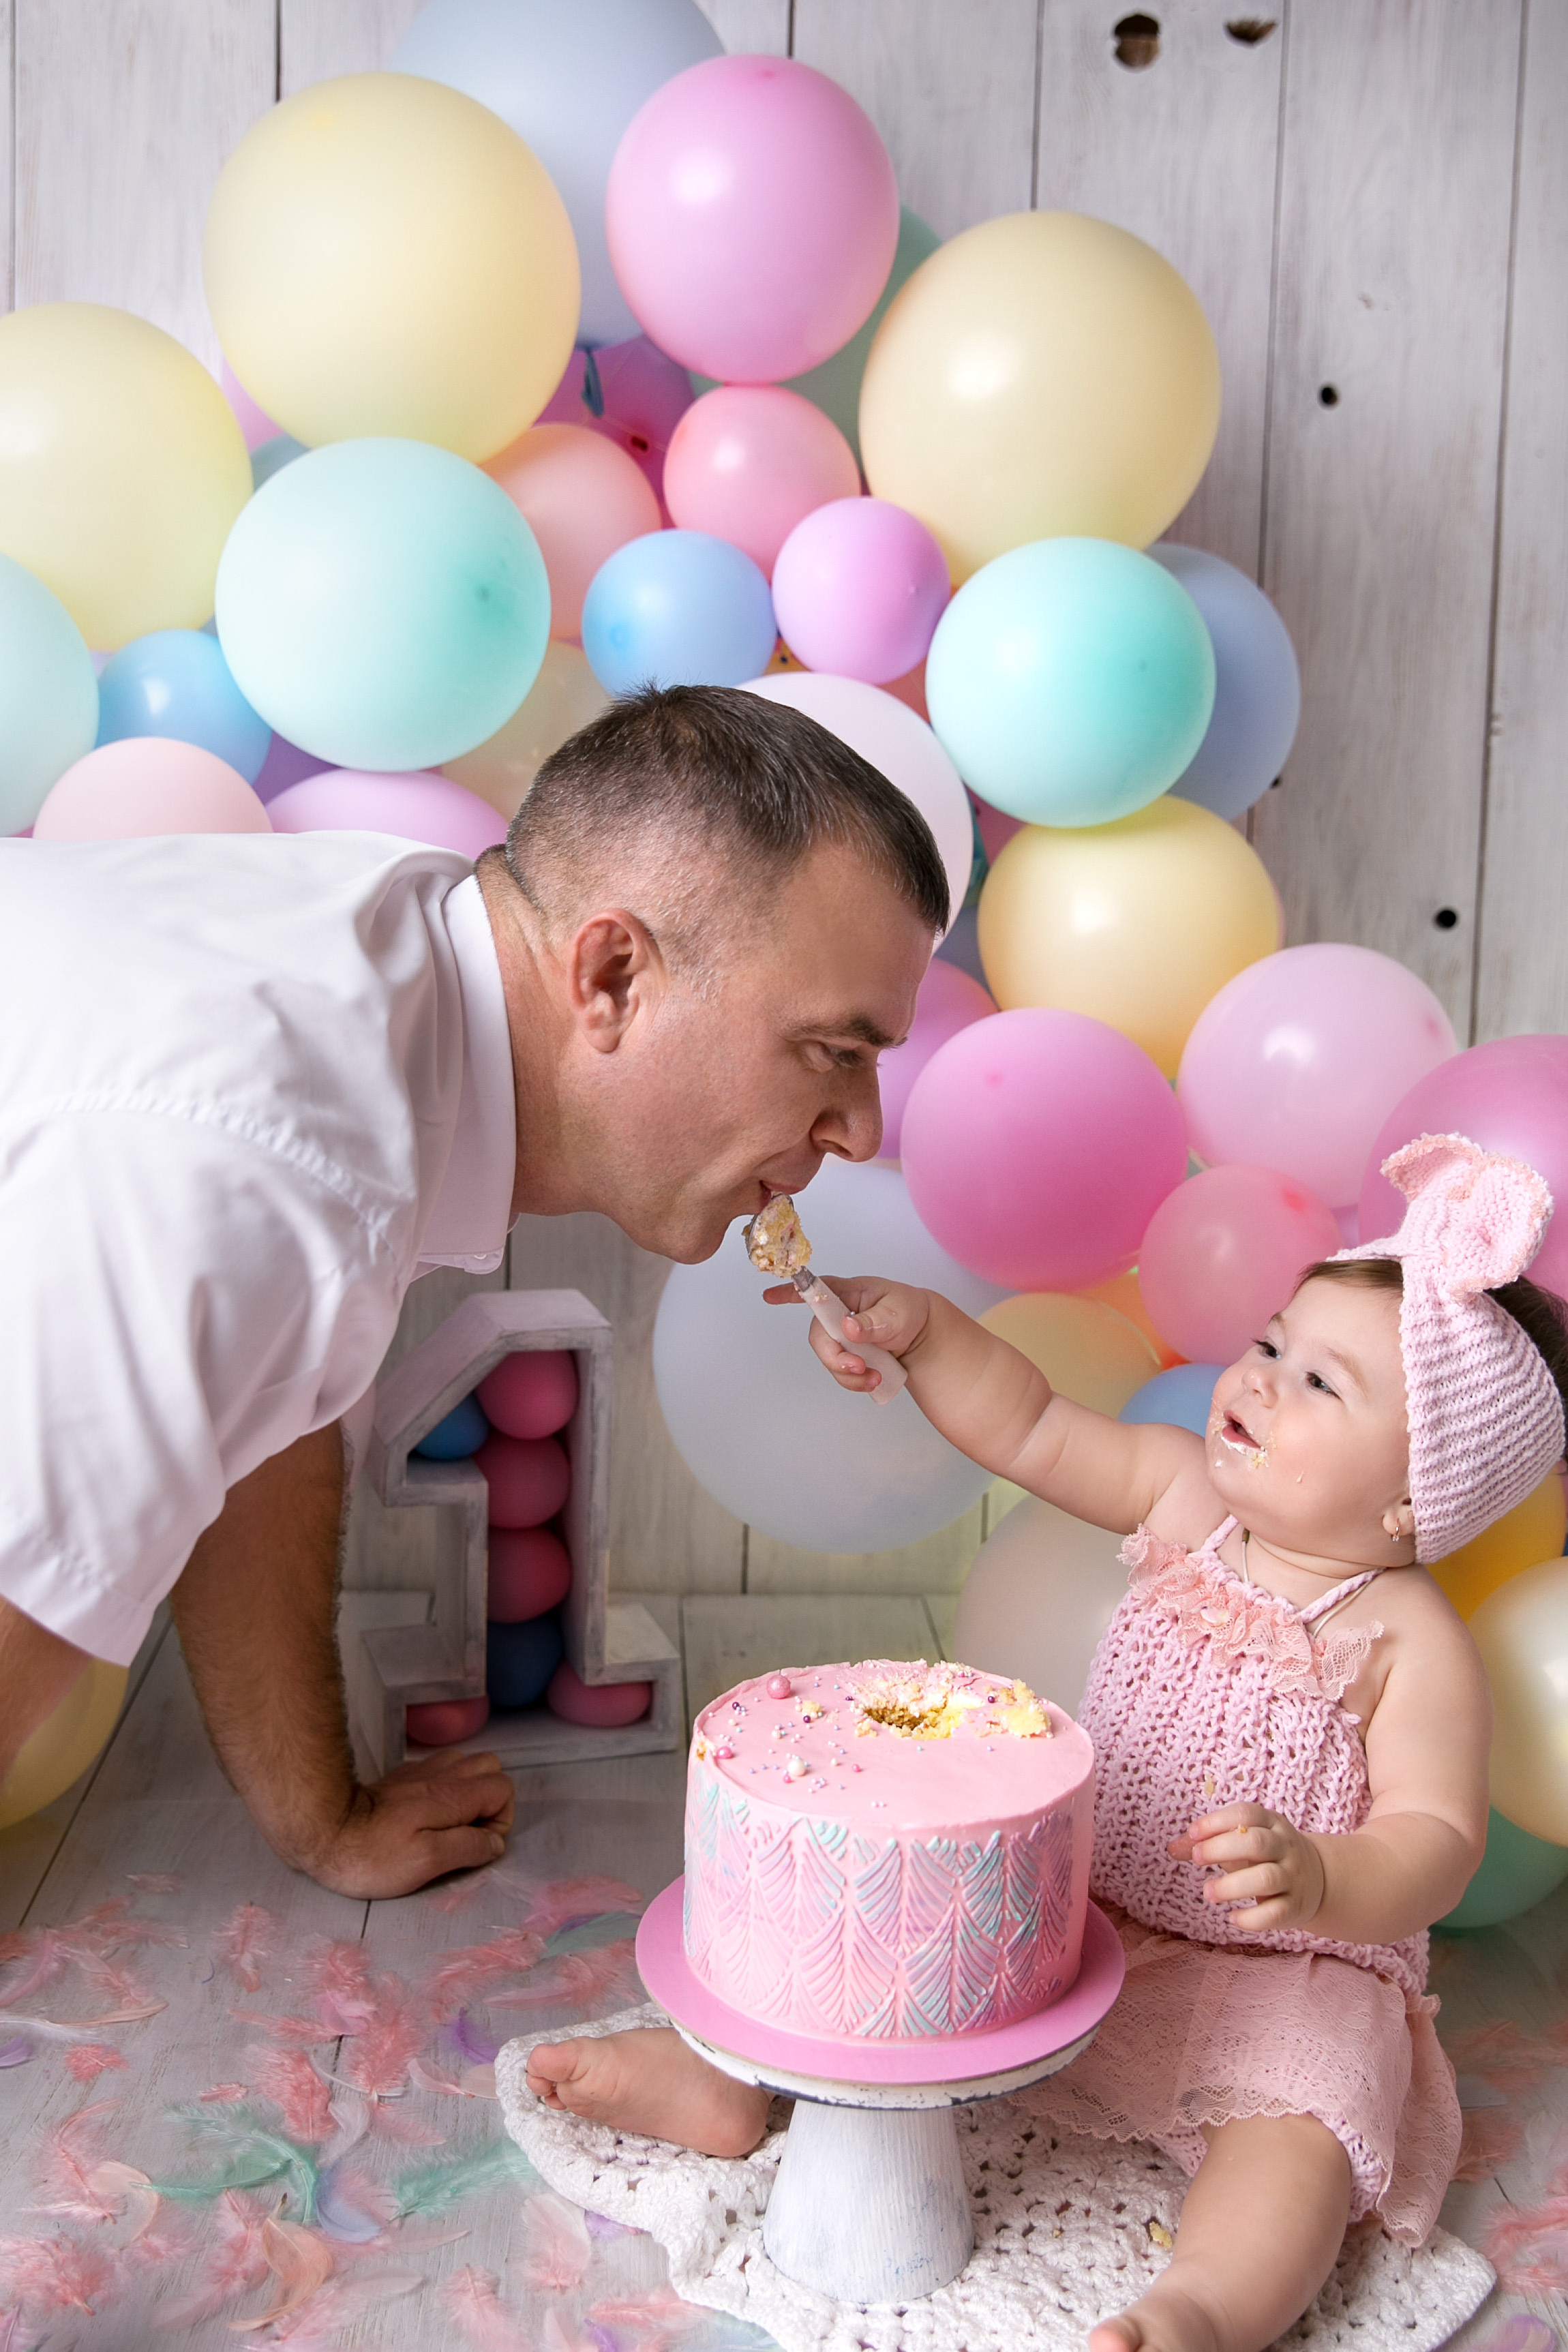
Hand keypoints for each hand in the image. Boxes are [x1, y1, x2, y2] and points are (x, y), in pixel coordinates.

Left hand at [306, 1751, 515, 1898]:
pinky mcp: (400, 1778)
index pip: (503, 1790)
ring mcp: (420, 1772)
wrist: (322, 1830)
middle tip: (467, 1833)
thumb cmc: (373, 1855)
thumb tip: (493, 1843)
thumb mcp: (427, 1863)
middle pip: (490, 1768)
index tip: (475, 1846)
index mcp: (453, 1795)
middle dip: (489, 1801)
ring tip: (449, 1824)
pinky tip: (424, 1815)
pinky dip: (444, 1788)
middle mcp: (442, 1775)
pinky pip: (438, 1770)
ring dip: (468, 1792)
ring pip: (465, 1764)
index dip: (499, 1821)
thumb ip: (468, 1848)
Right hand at [762, 1275, 931, 1392]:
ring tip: (875, 1378)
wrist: (922, 1337)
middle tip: (858, 1368)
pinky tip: (873, 1381)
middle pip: (819, 1336)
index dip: (791, 1292)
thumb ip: (873, 1320)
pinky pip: (841, 1374)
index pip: (816, 1290)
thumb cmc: (909, 1312)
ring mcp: (841, 1337)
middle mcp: (838, 1315)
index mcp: (848, 1293)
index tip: (770, 1297)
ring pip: (829, 1359)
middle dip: (835, 1357)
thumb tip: (848, 1327)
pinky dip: (856, 1382)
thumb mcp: (898, 1312)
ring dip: (849, 1375)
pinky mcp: (847, 1357)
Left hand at [1169, 1803, 1326, 1931]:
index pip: (1246, 1813)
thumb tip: (1171, 1847)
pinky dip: (1252, 1918)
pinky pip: (1276, 1913)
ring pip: (1266, 1877)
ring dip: (1232, 1886)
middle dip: (1221, 1849)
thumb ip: (1208, 1843)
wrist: (1319, 1879)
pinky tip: (1232, 1917)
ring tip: (1208, 1894)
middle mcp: (1285, 1847)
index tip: (1192, 1834)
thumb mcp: (1242, 1841)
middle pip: (1256, 1842)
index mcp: (1271, 1823)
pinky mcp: (1296, 1906)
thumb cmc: (1266, 1856)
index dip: (1217, 1822)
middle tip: (1197, 1859)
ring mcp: (1293, 1877)